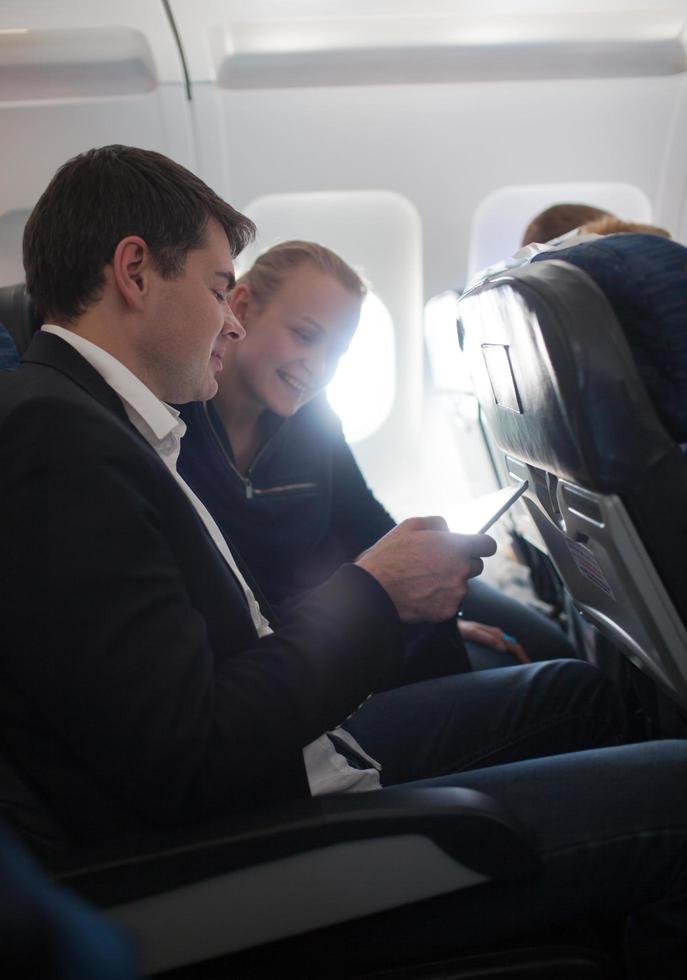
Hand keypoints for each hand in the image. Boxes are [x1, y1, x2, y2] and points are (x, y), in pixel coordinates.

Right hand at [356, 516, 496, 623]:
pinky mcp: (447, 611)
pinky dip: (439, 599)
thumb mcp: (409, 526)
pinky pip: (450, 602)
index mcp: (456, 547)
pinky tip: (420, 593)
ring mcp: (455, 593)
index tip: (476, 547)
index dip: (481, 545)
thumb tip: (449, 529)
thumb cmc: (390, 556)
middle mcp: (461, 570)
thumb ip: (436, 523)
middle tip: (438, 564)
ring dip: (449, 582)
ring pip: (461, 585)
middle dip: (462, 563)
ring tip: (422, 580)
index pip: (488, 545)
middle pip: (475, 566)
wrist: (374, 590)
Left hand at [457, 620, 529, 664]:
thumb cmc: (460, 629)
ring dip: (517, 655)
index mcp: (496, 633)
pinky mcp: (489, 639)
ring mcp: (493, 636)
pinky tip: (508, 660)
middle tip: (529, 668)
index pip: (514, 646)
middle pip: (514, 646)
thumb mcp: (472, 633)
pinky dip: (510, 653)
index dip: (522, 656)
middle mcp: (497, 634)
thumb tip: (504, 648)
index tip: (528, 665)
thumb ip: (487, 638)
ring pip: (510, 646)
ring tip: (521, 666)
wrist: (451, 625)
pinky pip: (503, 646)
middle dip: (522, 656)